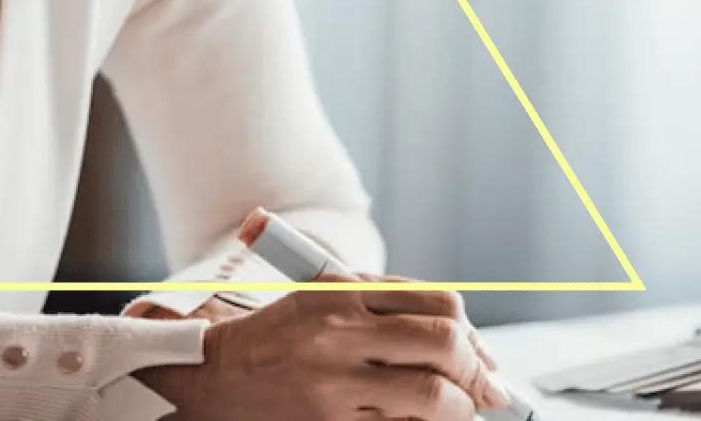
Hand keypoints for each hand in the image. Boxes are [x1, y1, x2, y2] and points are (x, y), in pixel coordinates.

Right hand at [134, 273, 510, 420]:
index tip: (481, 354)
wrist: (213, 378)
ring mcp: (335, 385)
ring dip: (458, 407)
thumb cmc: (276, 338)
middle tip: (487, 389)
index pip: (439, 303)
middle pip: (444, 345)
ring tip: (456, 410)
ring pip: (431, 397)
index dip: (472, 332)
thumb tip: (465, 338)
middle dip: (477, 371)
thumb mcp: (323, 296)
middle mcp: (340, 334)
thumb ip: (387, 303)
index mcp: (342, 292)